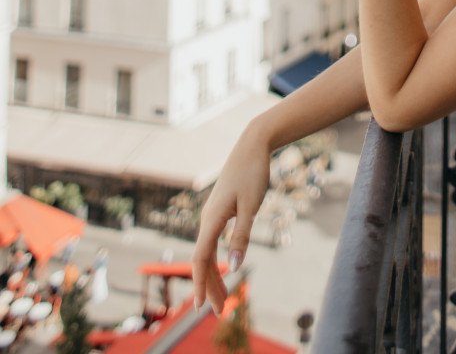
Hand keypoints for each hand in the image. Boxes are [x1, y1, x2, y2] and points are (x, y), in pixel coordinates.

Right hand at [191, 118, 271, 313]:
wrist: (253, 144)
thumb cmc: (253, 173)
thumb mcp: (251, 206)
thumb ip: (242, 236)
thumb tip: (233, 267)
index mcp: (212, 218)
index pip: (202, 259)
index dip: (201, 284)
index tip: (201, 307)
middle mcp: (207, 218)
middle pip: (203, 259)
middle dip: (210, 287)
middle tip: (220, 312)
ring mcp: (212, 213)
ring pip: (208, 251)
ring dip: (215, 275)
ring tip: (225, 297)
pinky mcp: (220, 209)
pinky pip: (213, 241)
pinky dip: (217, 259)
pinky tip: (224, 267)